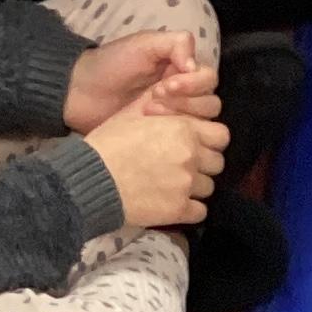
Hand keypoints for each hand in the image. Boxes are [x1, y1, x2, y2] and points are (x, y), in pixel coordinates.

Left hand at [64, 32, 216, 132]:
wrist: (79, 92)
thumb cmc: (111, 64)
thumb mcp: (143, 43)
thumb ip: (175, 44)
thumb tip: (194, 66)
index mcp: (181, 70)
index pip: (208, 78)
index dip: (193, 84)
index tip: (166, 85)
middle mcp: (183, 94)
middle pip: (210, 103)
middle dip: (185, 102)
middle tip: (153, 99)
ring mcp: (172, 118)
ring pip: (200, 124)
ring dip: (179, 117)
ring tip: (148, 113)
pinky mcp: (160, 138)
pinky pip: (181, 140)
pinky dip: (171, 136)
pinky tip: (150, 129)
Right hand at [86, 93, 226, 228]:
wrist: (91, 178)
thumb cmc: (108, 143)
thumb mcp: (133, 114)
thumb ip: (161, 107)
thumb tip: (170, 99)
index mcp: (184, 128)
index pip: (220, 135)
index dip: (209, 141)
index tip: (195, 146)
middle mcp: (191, 154)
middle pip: (217, 163)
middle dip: (203, 165)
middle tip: (182, 168)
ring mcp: (187, 183)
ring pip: (209, 187)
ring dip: (194, 187)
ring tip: (172, 187)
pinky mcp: (178, 209)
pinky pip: (200, 211)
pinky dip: (189, 209)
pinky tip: (172, 204)